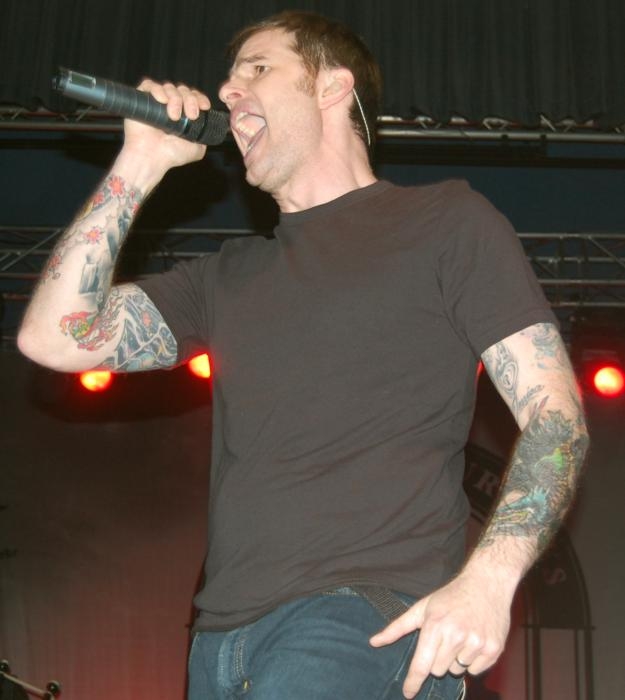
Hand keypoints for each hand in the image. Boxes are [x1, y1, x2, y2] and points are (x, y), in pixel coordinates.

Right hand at [120, 79, 210, 179]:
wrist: (152, 157)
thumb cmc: (170, 155)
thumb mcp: (197, 149)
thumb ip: (205, 137)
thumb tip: (210, 129)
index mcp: (183, 115)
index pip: (193, 97)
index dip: (200, 98)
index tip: (204, 107)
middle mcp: (170, 107)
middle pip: (183, 90)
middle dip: (190, 100)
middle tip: (191, 115)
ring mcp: (155, 103)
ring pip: (169, 87)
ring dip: (176, 99)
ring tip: (174, 117)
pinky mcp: (141, 100)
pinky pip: (150, 85)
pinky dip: (157, 90)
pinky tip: (162, 101)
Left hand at [369, 570, 512, 697]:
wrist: (486, 583)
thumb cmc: (450, 596)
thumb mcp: (422, 607)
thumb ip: (397, 627)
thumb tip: (374, 642)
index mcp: (435, 625)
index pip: (421, 664)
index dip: (413, 681)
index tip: (408, 693)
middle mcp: (456, 635)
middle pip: (438, 670)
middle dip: (438, 658)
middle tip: (446, 636)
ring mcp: (476, 643)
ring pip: (456, 670)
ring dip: (456, 658)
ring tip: (462, 634)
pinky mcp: (493, 649)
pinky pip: (475, 671)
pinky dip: (473, 660)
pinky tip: (474, 638)